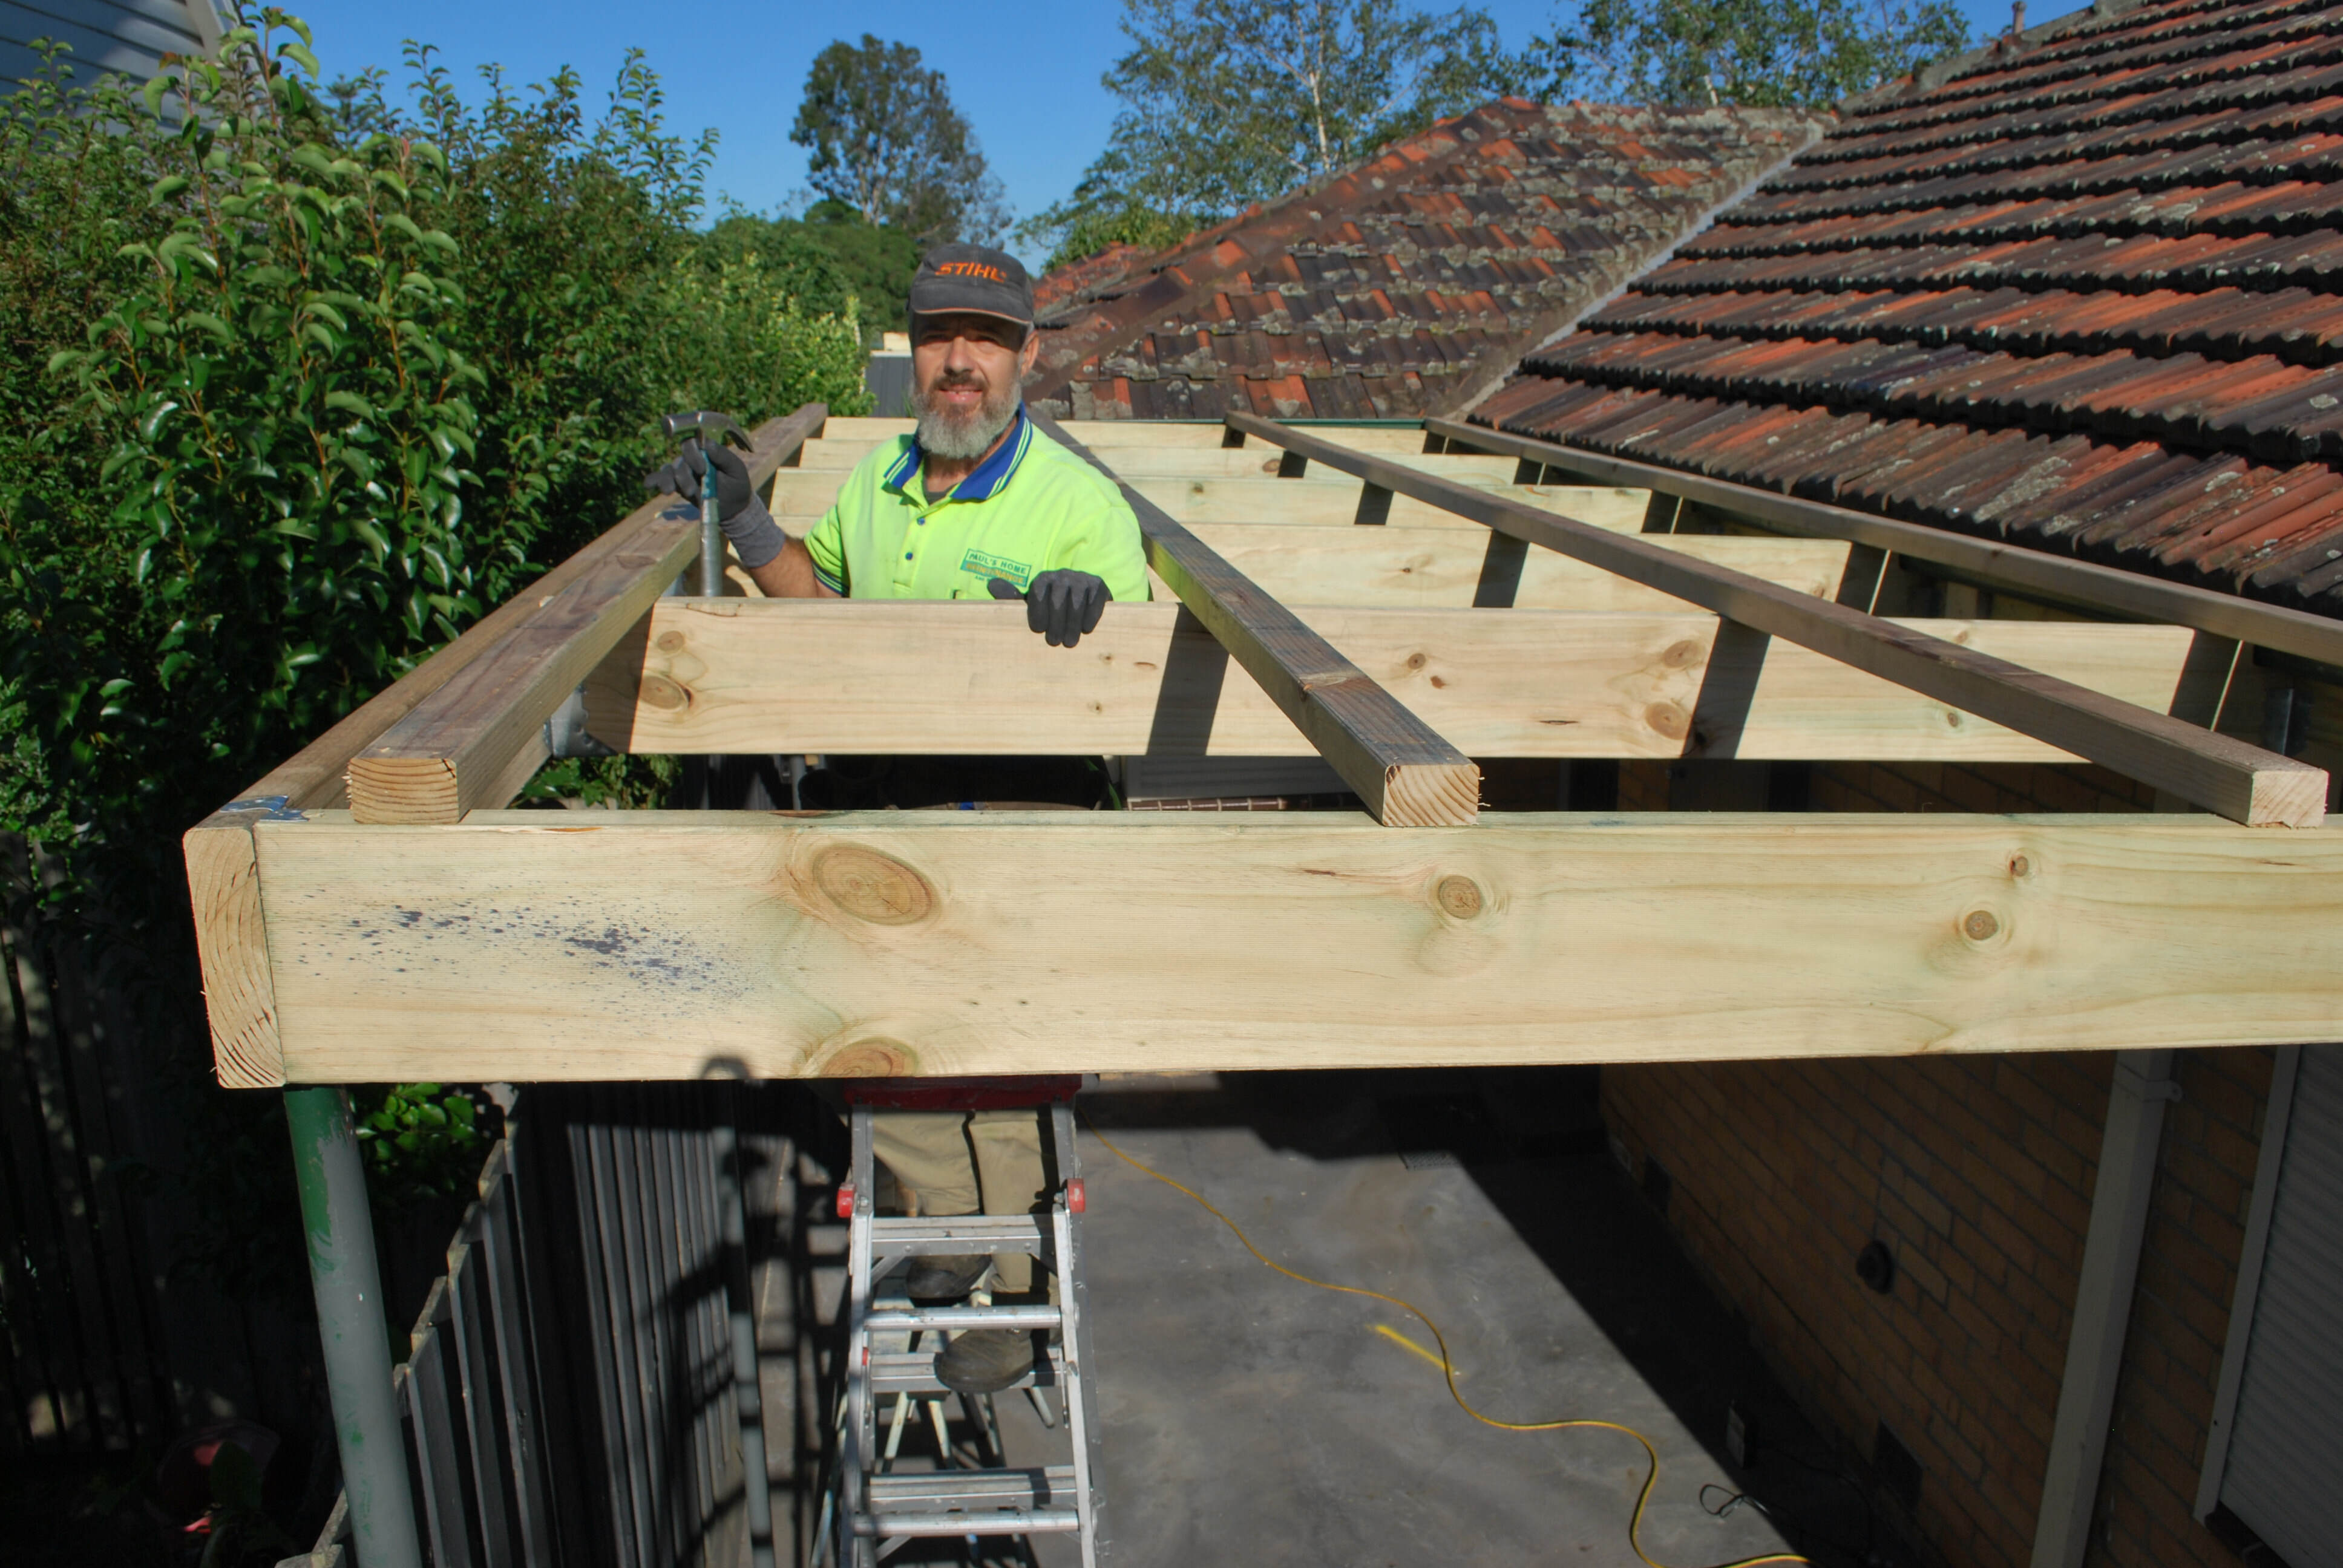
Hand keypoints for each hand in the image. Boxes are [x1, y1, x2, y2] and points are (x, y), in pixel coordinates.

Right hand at [643, 437, 754, 521]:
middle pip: (680, 460)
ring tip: (668, 492)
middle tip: (692, 491)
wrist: (734, 507)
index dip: (692, 453)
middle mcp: (692, 459)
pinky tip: (648, 486)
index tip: (702, 469)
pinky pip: (659, 478)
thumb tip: (707, 442)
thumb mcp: (736, 470)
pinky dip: (652, 480)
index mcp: (706, 451)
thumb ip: (723, 456)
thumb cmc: (737, 484)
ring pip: (669, 470)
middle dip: (683, 475)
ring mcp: (683, 471)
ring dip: (668, 481)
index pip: (692, 443)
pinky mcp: (677, 484)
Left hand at [989, 570, 1108, 646]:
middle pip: (1058, 599)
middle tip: (1054, 642)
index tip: (1038, 630)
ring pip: (1076, 601)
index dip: (1037, 612)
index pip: (1038, 592)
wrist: (1083, 605)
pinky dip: (1091, 616)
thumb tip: (991, 584)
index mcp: (1043, 579)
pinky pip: (1095, 599)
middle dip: (1056, 623)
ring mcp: (1081, 578)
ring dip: (1072, 624)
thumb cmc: (1051, 611)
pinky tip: (1087, 630)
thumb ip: (1011, 598)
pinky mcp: (1099, 584)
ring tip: (1069, 642)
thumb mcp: (1031, 607)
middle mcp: (1062, 574)